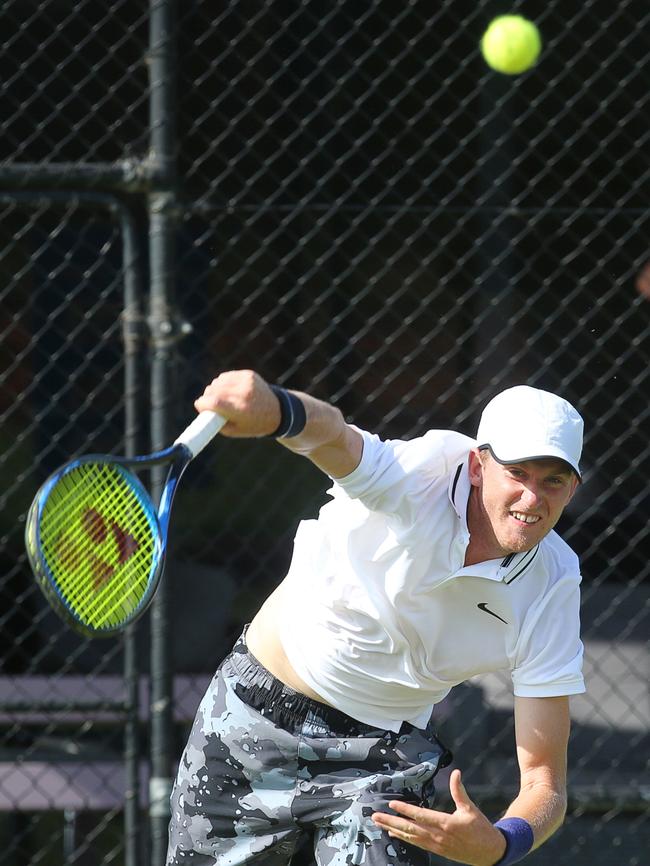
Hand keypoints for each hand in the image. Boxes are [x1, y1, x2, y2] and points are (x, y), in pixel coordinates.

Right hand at [194, 370, 280, 436]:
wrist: (278, 411)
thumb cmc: (254, 424)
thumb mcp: (234, 431)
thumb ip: (217, 422)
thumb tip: (202, 409)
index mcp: (241, 410)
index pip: (213, 402)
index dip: (202, 404)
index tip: (199, 406)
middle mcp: (244, 394)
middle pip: (213, 390)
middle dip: (207, 397)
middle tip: (208, 404)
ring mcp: (247, 382)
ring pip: (218, 382)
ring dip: (215, 389)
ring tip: (220, 398)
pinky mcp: (248, 374)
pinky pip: (226, 376)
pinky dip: (223, 383)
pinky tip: (228, 390)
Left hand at [371, 769, 506, 865]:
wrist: (490, 852)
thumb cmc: (480, 828)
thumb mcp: (470, 808)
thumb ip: (459, 790)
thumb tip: (456, 772)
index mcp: (446, 823)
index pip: (421, 815)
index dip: (406, 809)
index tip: (392, 804)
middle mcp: (438, 836)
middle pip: (410, 828)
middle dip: (391, 822)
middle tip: (375, 817)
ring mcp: (436, 845)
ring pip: (411, 837)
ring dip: (393, 830)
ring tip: (379, 824)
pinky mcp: (437, 850)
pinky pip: (417, 843)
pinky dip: (404, 838)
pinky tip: (394, 834)